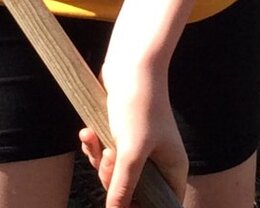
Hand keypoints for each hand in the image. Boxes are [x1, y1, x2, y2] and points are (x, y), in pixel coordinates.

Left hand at [79, 59, 186, 207]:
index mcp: (172, 168)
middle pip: (131, 191)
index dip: (141, 206)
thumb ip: (123, 187)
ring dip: (99, 160)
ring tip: (96, 140)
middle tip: (109, 158)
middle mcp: (159, 160)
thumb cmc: (138, 105)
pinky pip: (105, 153)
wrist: (128, 64)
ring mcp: (139, 147)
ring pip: (114, 173)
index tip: (121, 201)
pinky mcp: (121, 134)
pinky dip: (93, 146)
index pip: (162, 203)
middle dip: (112, 179)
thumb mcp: (130, 152)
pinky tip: (86, 133)